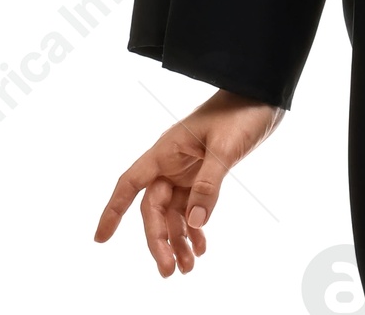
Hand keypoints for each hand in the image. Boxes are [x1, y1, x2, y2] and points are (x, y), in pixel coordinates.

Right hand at [93, 88, 284, 276]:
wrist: (264, 94)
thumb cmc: (241, 111)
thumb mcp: (226, 147)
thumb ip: (208, 184)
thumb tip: (193, 224)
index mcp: (166, 150)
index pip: (131, 183)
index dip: (113, 210)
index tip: (100, 239)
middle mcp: (172, 162)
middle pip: (154, 208)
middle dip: (159, 241)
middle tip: (170, 271)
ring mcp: (188, 169)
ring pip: (174, 212)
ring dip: (179, 240)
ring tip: (188, 269)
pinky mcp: (205, 173)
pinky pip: (193, 207)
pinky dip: (195, 228)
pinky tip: (201, 248)